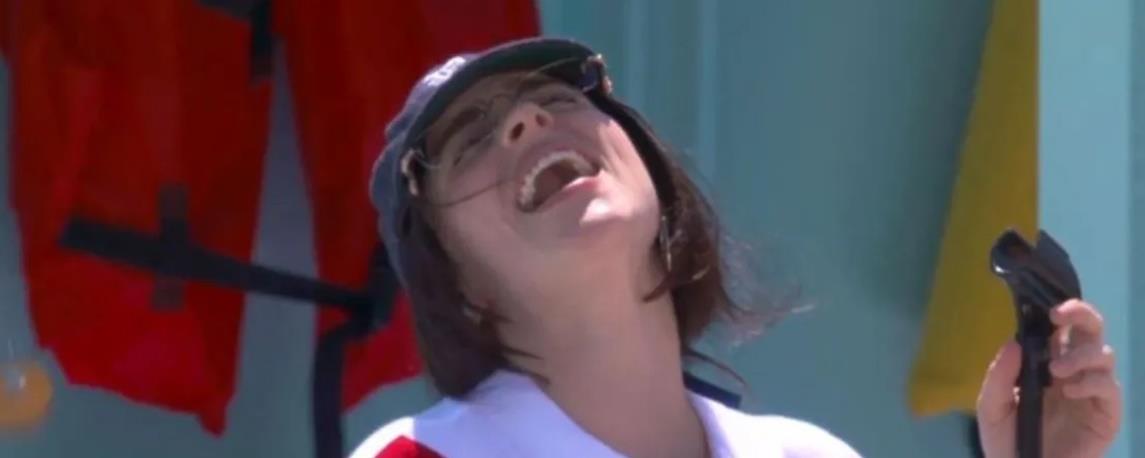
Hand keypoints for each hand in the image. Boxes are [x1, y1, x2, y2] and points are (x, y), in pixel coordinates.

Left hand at [976, 300, 1121, 457]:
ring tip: (1056, 371)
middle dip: (1081, 315)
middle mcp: (1074, 372)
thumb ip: (999, 376)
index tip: (1048, 309)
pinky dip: (1091, 382)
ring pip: (1103, 356)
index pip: (1063, 329)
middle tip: (1059, 315)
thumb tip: (1013, 343)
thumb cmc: (1007, 441)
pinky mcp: (1106, 415)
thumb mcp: (992, 408)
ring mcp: (1092, 392)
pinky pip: (1109, 388)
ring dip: (1080, 355)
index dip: (1062, 312)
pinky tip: (1070, 391)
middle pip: (1091, 331)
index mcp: (1047, 364)